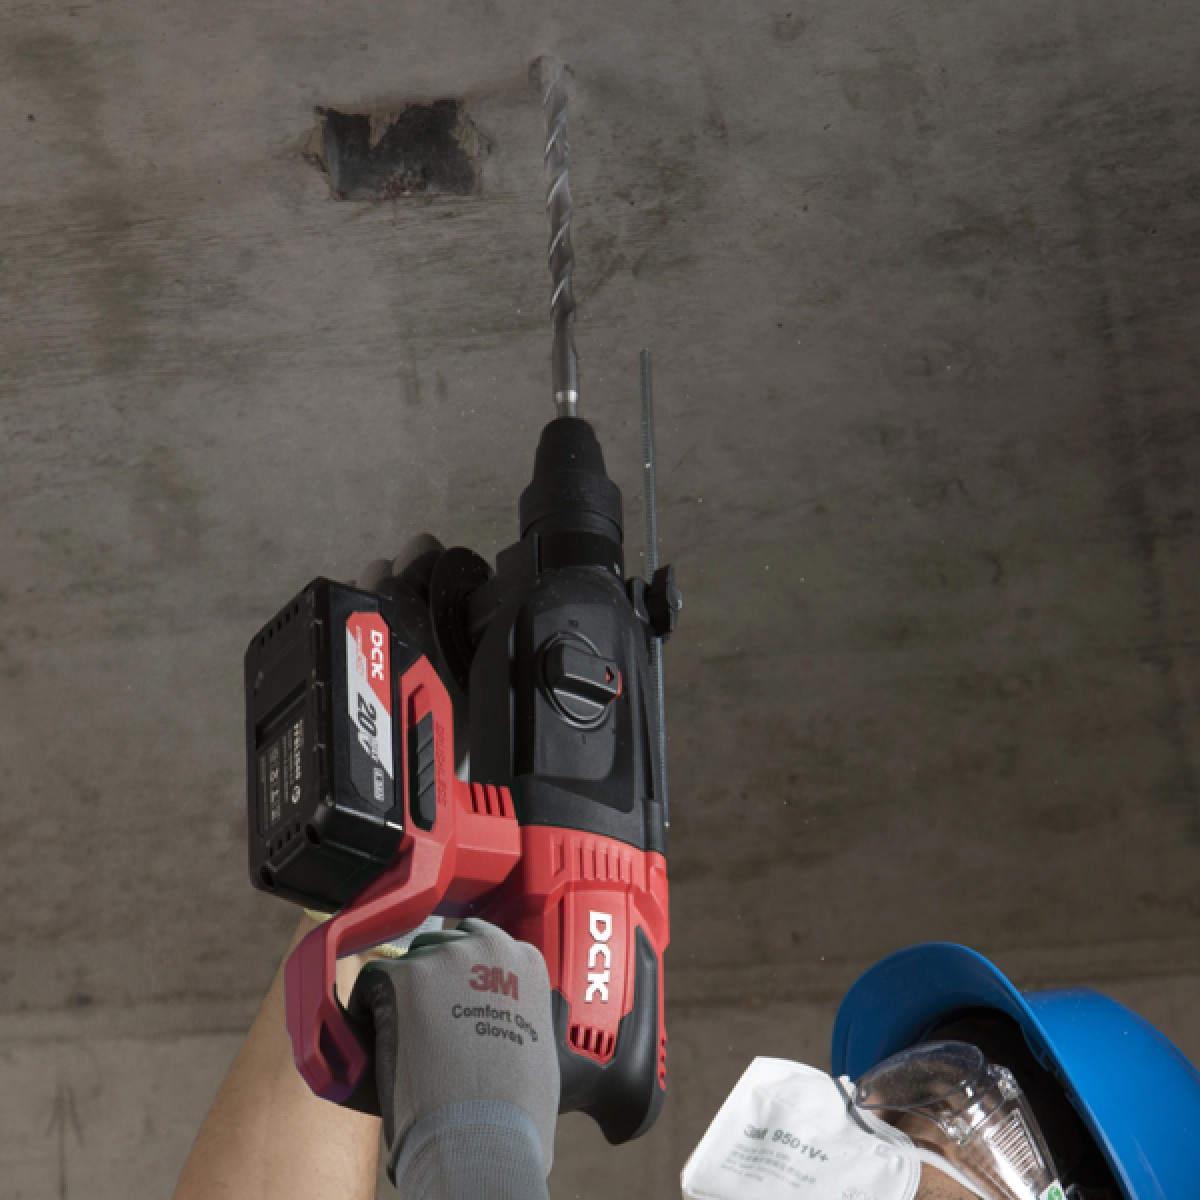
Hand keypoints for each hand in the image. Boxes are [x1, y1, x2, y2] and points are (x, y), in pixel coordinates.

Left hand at [347, 918, 559, 1191]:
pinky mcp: (403, 976)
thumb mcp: (537, 1045)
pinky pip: (371, 981)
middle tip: (423, 1024)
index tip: (452, 1004)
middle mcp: (487, 946)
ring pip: (409, 961)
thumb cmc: (515, 1109)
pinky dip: (367, 1008)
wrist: (483, 1133)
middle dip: (432, 980)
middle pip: (444, 946)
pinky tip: (376, 1041)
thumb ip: (518, 1015)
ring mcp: (444, 957)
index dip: (463, 978)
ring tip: (401, 1037)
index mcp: (524, 959)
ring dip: (402, 992)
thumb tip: (503, 1027)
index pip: (482, 945)